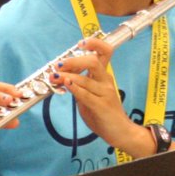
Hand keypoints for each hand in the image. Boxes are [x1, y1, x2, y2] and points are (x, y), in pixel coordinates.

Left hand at [51, 37, 144, 151]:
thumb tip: (62, 76)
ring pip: (85, 79)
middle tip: (59, 64)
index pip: (104, 52)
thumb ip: (79, 86)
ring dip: (66, 76)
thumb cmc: (104, 114)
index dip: (94, 43)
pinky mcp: (102, 106)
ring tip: (54, 77)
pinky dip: (74, 88)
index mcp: (104, 76)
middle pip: (93, 61)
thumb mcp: (89, 96)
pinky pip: (86, 94)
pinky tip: (66, 85)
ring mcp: (105, 93)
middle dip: (73, 60)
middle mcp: (106, 81)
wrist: (120, 132)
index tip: (80, 43)